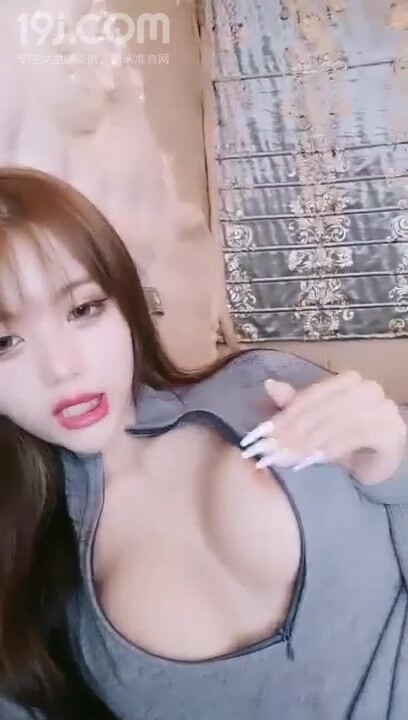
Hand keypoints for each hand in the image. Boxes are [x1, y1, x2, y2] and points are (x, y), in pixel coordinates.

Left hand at [240, 371, 406, 485]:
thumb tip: (269, 385)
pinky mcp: (392, 431)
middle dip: (293, 431)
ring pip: (336, 422)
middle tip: (270, 450)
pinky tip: (311, 460)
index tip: (262, 434)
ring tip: (285, 458)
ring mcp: (384, 409)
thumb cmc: (345, 443)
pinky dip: (330, 448)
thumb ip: (294, 405)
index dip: (286, 414)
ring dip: (307, 442)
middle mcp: (369, 389)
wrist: (377, 467)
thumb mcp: (315, 423)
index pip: (313, 395)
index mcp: (349, 381)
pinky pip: (355, 437)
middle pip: (323, 409)